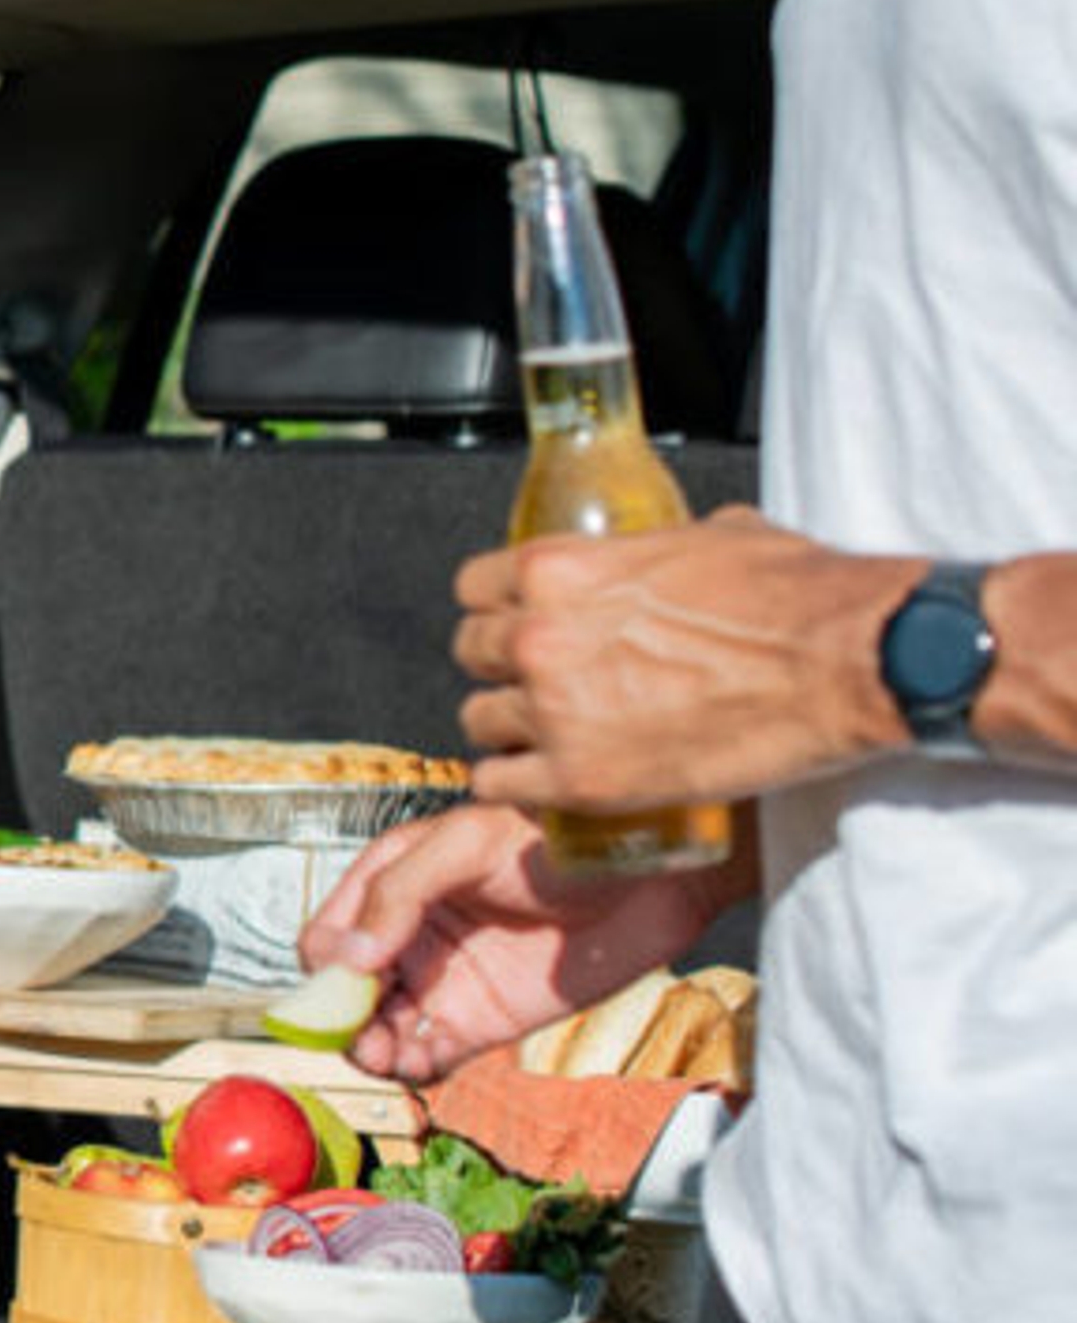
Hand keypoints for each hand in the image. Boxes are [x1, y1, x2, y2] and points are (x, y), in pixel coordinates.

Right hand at [295, 802, 742, 1081]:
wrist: (645, 873)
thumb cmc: (556, 839)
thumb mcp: (466, 845)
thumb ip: (400, 892)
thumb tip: (349, 958)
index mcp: (389, 886)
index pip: (327, 940)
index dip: (327, 970)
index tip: (353, 986)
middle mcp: (408, 939)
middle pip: (345, 995)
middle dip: (345, 1021)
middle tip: (367, 1039)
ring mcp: (443, 983)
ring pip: (380, 1032)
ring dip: (374, 1052)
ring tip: (393, 1057)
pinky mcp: (482, 1023)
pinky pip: (429, 1056)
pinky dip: (416, 1069)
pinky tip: (424, 1066)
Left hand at [451, 506, 899, 808]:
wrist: (852, 663)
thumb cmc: (798, 596)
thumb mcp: (713, 536)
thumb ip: (661, 545)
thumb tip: (674, 542)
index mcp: (560, 569)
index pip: (474, 588)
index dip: (498, 609)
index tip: (519, 624)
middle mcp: (540, 636)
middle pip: (470, 654)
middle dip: (502, 668)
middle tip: (541, 684)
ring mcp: (554, 711)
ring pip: (479, 721)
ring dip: (509, 730)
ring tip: (551, 738)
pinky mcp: (581, 778)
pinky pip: (499, 785)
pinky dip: (515, 786)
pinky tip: (542, 783)